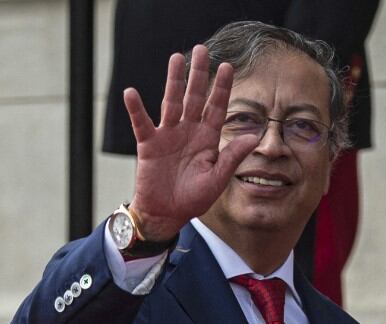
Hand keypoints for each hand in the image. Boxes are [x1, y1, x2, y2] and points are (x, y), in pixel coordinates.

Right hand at [124, 45, 258, 239]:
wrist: (168, 213)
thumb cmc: (194, 197)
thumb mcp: (218, 178)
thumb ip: (233, 156)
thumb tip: (253, 137)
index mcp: (208, 139)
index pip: (217, 108)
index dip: (222, 88)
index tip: (228, 66)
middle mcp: (189, 131)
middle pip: (194, 97)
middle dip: (199, 74)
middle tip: (201, 49)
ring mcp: (168, 135)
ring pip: (171, 102)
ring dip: (174, 81)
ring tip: (176, 58)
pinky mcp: (149, 145)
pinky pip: (142, 123)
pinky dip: (136, 109)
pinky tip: (131, 92)